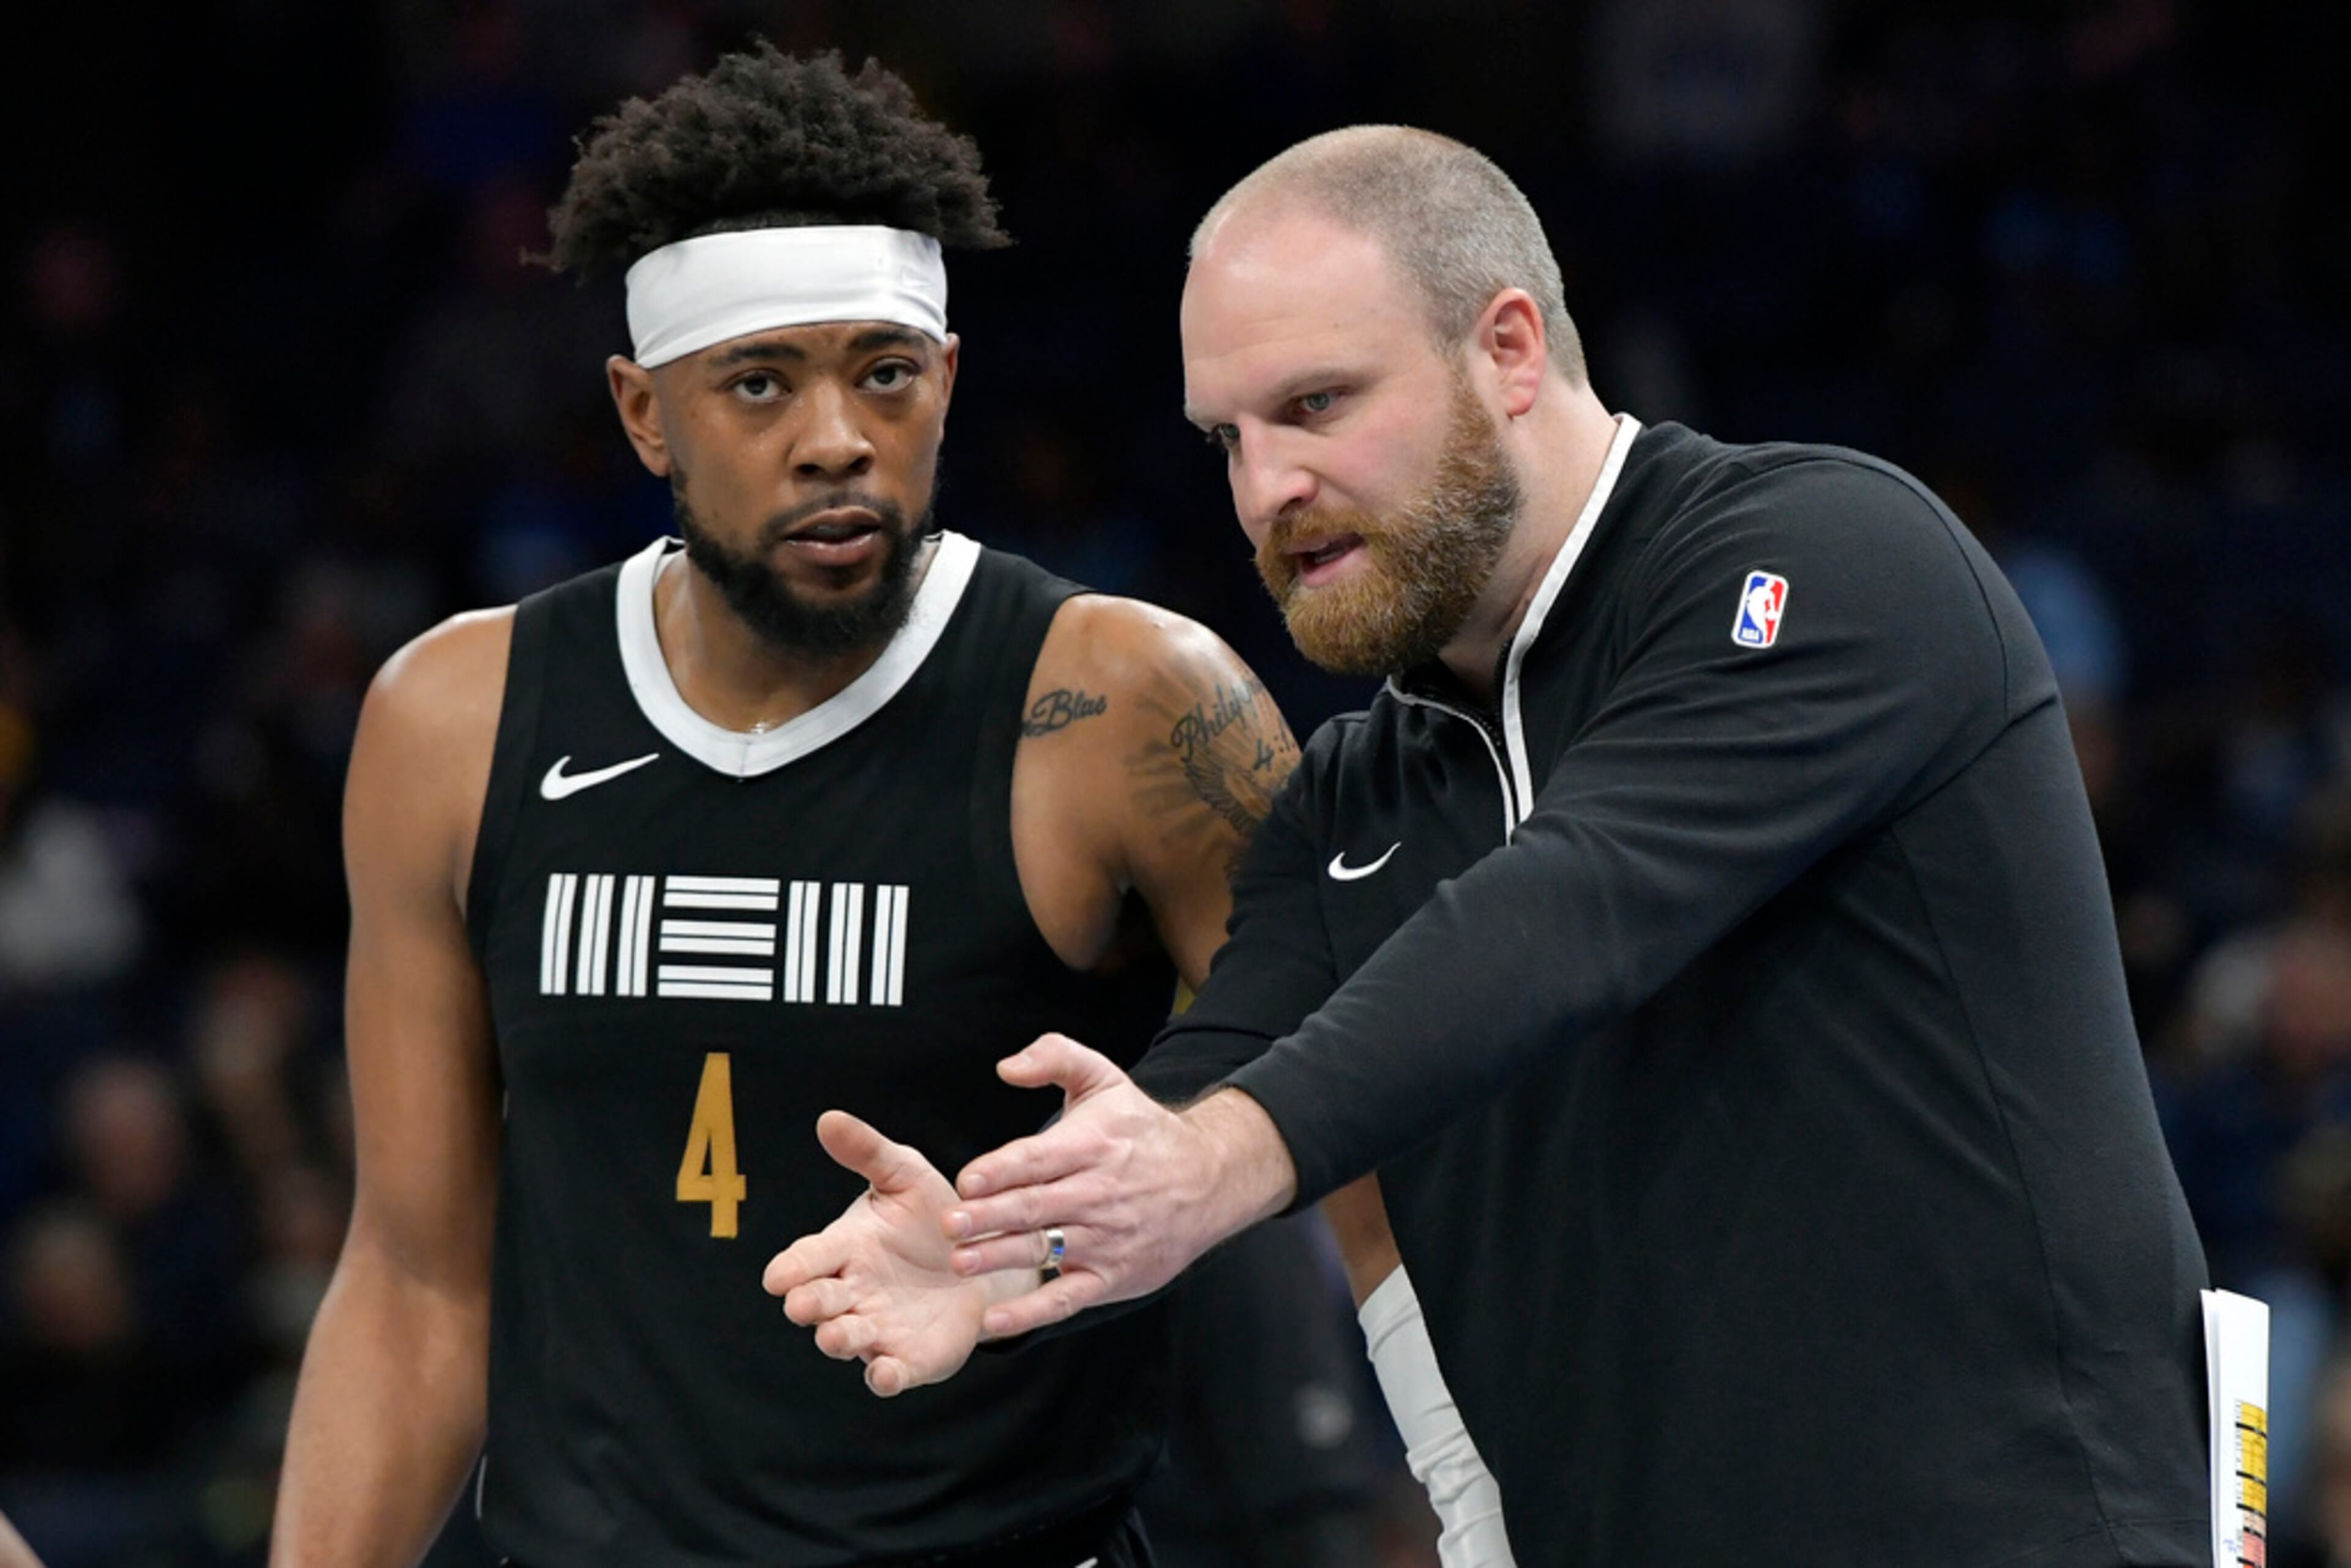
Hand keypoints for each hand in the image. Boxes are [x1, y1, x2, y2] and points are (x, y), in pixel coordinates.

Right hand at [764, 1111, 1027, 1396]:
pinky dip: (884, 1378)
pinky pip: (889, 1374)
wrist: (986, 1261)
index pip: (807, 1258)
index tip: (778, 1277)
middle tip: (805, 1303)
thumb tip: (827, 1118)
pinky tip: (886, 1375)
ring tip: (837, 1335)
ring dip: (838, 1339)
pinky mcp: (909, 1359)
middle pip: (818, 1302)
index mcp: (845, 1248)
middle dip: (809, 1304)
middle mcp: (852, 1292)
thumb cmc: (933, 1216)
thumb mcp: (907, 1176)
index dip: (790, 1269)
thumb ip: (869, 1152)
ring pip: (846, 1339)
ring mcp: (877, 1329)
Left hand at [942, 1033, 1298, 1337]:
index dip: (1002, 1170)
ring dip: (1001, 1257)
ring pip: (1047, 1249)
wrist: (1210, 1178)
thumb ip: (1055, 1057)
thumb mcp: (1105, 1079)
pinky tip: (996, 1320)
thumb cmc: (1143, 1130)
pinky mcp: (1113, 1275)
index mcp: (1092, 1145)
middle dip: (990, 1217)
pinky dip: (1032, 1312)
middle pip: (1036, 1207)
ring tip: (962, 1262)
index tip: (968, 1180)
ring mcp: (1107, 1238)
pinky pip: (1067, 1298)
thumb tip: (1007, 1067)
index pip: (1039, 1159)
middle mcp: (1099, 1193)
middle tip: (950, 1225)